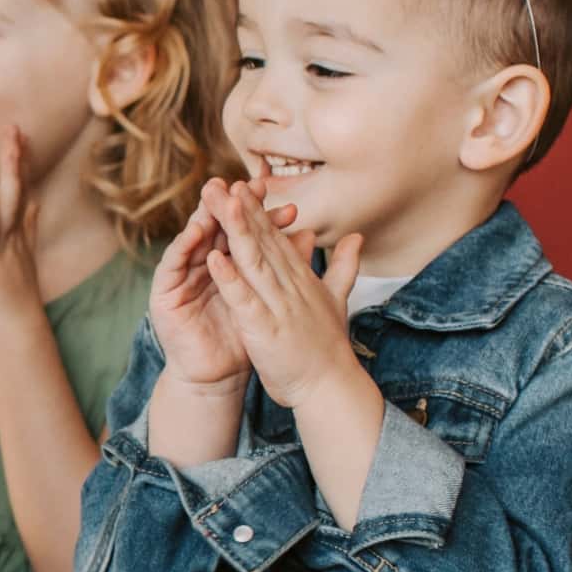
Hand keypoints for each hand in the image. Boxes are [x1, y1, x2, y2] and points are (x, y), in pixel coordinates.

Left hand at [0, 127, 45, 344]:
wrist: (16, 328)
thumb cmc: (14, 294)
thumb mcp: (20, 255)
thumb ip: (28, 227)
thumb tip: (35, 203)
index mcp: (17, 231)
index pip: (20, 189)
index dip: (19, 163)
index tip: (20, 134)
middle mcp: (13, 234)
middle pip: (16, 189)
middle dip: (15, 158)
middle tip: (15, 127)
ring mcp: (3, 246)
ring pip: (7, 204)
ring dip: (7, 174)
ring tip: (8, 146)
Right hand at [151, 165, 304, 391]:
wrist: (216, 375)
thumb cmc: (242, 338)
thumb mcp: (268, 297)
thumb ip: (287, 265)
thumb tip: (310, 234)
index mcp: (228, 262)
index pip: (243, 228)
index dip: (257, 211)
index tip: (273, 193)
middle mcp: (202, 263)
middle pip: (216, 227)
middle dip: (228, 204)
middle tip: (241, 184)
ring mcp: (182, 276)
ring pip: (193, 239)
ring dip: (203, 216)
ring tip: (216, 197)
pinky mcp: (164, 292)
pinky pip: (173, 264)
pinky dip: (183, 247)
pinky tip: (195, 231)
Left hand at [206, 180, 368, 409]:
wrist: (331, 387)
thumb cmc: (329, 348)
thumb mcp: (337, 300)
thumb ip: (344, 267)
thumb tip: (357, 237)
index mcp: (300, 279)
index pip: (275, 239)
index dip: (256, 212)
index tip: (240, 186)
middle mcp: (291, 285)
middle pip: (261, 241)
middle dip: (238, 211)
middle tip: (217, 183)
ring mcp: (279, 305)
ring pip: (253, 261)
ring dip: (234, 230)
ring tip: (218, 203)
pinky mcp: (266, 329)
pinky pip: (245, 300)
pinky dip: (230, 279)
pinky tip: (214, 258)